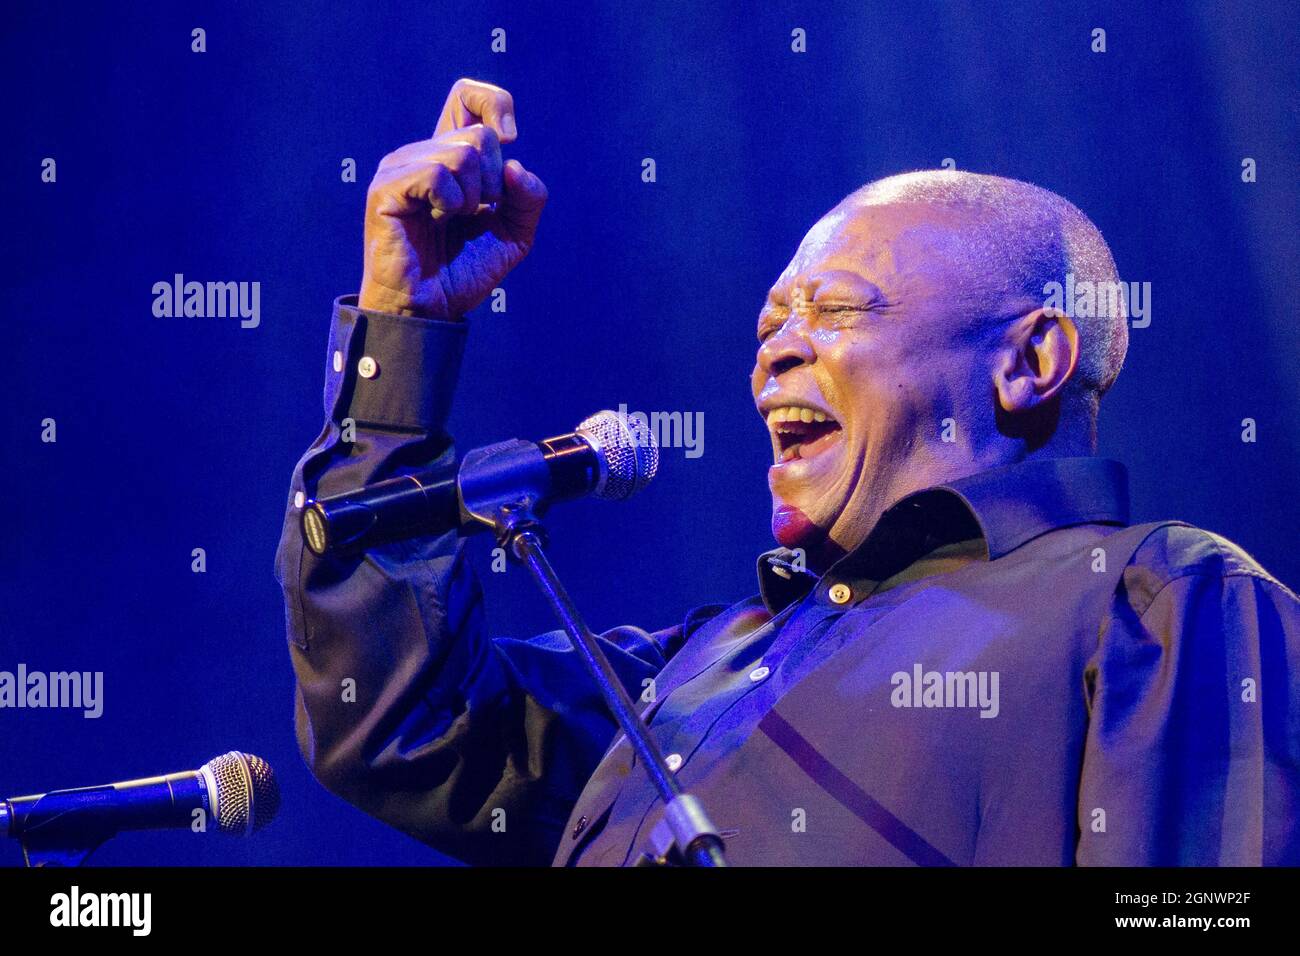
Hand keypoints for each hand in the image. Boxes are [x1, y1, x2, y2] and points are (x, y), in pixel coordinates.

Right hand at [358, 79, 547, 317]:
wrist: (431, 308)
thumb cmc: (463, 271)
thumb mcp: (514, 235)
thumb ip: (529, 198)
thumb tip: (515, 166)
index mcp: (449, 155)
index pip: (466, 95)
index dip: (496, 104)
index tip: (511, 139)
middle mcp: (422, 153)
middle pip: (479, 134)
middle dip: (495, 182)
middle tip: (475, 213)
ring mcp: (400, 167)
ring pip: (462, 152)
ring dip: (473, 197)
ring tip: (451, 221)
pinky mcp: (386, 188)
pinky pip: (435, 173)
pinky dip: (449, 201)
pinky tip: (435, 220)